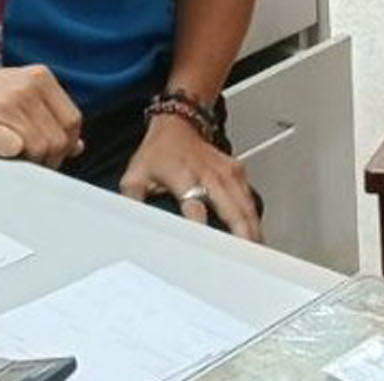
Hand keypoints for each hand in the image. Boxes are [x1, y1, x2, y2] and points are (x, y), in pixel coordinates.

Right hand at [0, 65, 83, 168]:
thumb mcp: (16, 95)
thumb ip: (47, 115)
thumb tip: (76, 144)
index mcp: (39, 77)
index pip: (72, 120)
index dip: (66, 144)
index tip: (55, 155)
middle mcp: (26, 87)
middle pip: (59, 138)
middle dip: (50, 159)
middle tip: (34, 165)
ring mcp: (7, 104)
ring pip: (40, 148)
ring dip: (30, 162)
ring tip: (14, 159)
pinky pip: (16, 150)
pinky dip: (11, 159)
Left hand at [120, 115, 262, 241]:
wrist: (178, 122)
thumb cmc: (158, 151)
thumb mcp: (136, 176)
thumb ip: (132, 203)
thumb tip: (126, 227)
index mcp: (184, 178)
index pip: (195, 210)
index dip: (202, 232)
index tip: (207, 253)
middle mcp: (209, 175)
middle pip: (232, 211)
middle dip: (241, 238)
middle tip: (245, 261)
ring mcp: (227, 172)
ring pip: (246, 207)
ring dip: (253, 231)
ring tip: (257, 255)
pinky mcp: (237, 171)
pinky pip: (249, 198)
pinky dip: (254, 218)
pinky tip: (256, 235)